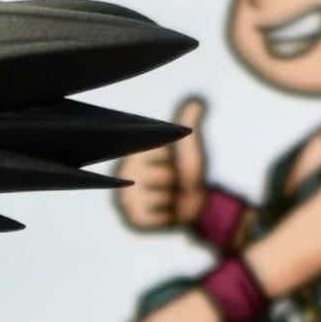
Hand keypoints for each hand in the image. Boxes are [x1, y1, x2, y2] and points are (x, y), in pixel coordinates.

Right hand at [115, 92, 207, 230]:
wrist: (194, 204)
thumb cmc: (187, 172)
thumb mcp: (187, 147)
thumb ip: (187, 124)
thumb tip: (196, 102)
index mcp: (133, 153)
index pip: (159, 153)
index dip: (171, 161)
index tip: (169, 164)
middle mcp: (123, 174)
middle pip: (163, 176)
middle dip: (174, 181)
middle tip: (170, 183)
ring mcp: (126, 199)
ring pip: (163, 197)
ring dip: (173, 200)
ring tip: (169, 197)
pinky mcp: (133, 219)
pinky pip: (158, 217)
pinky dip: (168, 216)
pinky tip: (164, 212)